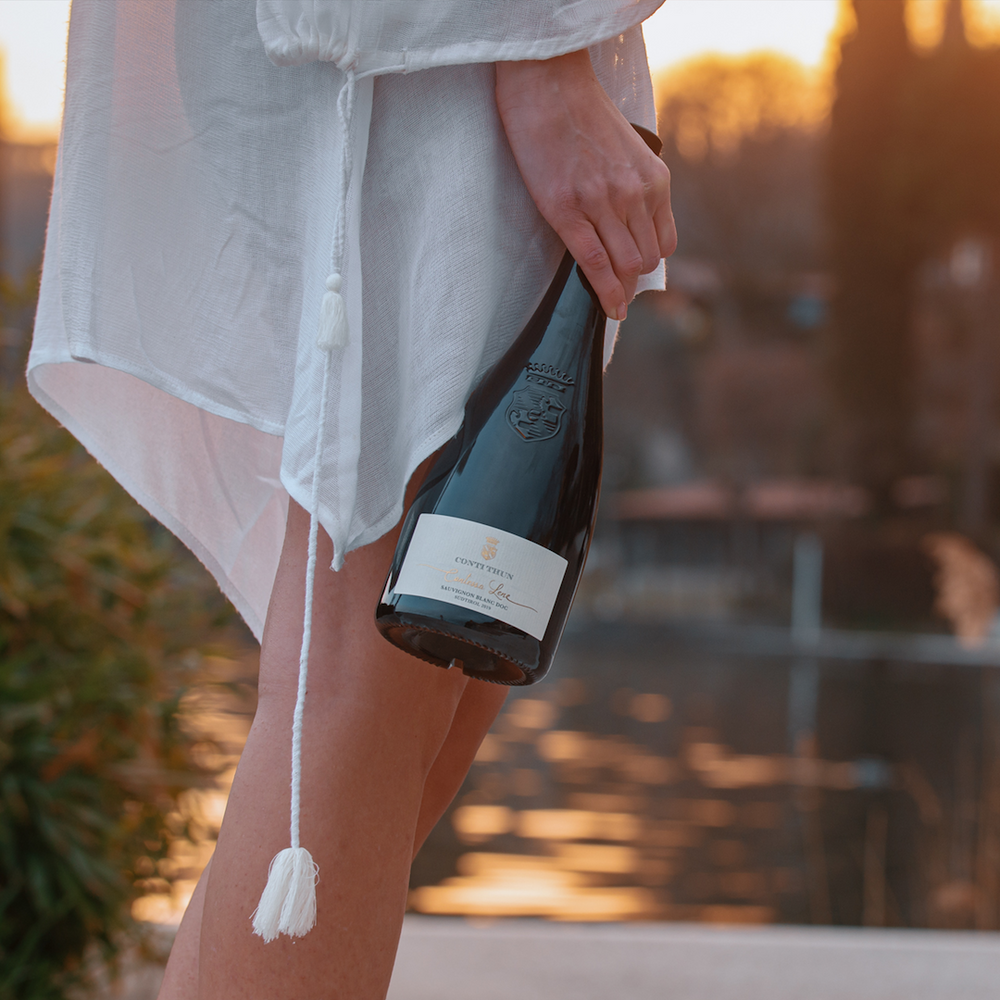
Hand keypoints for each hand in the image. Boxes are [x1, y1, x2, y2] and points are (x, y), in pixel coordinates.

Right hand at [496, 49, 676, 319]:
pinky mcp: (569, 212)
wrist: (548, 85)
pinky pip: (596, 265)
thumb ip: (635, 185)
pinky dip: (606, 294)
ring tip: (614, 302)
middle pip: (646, 259)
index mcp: (653, 180)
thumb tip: (632, 221)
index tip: (636, 274)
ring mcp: (603, 205)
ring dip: (621, 289)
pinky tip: (610, 310)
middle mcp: (635, 194)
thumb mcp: (627, 150)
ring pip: (626, 267)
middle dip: (634, 279)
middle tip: (620, 291)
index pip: (665, 242)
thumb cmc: (581, 114)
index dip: (651, 263)